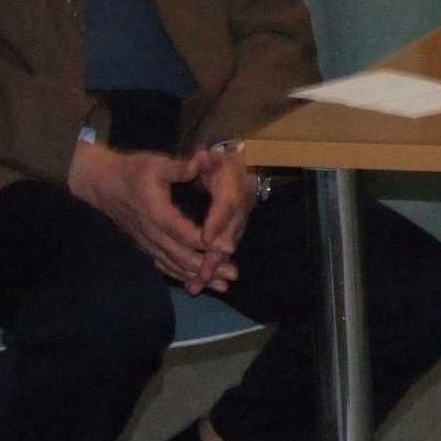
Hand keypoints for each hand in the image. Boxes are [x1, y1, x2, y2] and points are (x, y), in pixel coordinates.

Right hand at [68, 141, 216, 288]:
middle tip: (233, 276)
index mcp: (157, 213)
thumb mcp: (155, 164)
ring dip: (197, 277)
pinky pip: (163, 265)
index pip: (184, 232)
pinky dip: (180, 276)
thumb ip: (178, 167)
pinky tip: (197, 285)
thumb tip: (200, 162)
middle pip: (181, 256)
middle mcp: (151, 233)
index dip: (207, 242)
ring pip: (173, 265)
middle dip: (208, 267)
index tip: (229, 248)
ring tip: (221, 287)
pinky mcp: (144, 246)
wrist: (101, 184)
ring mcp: (147, 242)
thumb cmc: (132, 171)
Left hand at [190, 146, 259, 292]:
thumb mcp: (213, 155)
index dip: (217, 222)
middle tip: (202, 274)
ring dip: (214, 268)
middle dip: (215, 257)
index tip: (205, 238)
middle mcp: (241, 209)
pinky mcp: (233, 233)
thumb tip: (202, 156)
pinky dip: (213, 269)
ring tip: (197, 285)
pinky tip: (199, 283)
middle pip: (230, 236)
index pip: (227, 207)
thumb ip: (205, 159)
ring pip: (227, 248)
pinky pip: (223, 253)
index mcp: (235, 187)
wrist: (243, 168)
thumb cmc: (221, 161)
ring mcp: (238, 223)